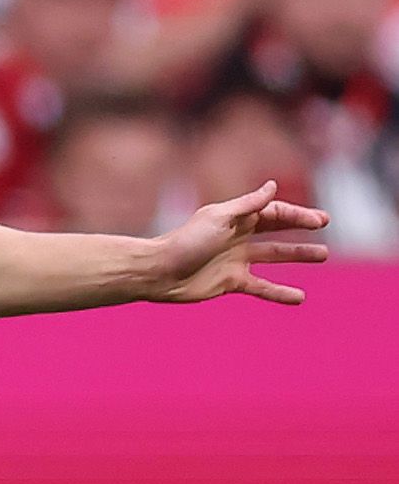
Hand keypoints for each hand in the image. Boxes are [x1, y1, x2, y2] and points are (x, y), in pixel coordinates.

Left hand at [143, 182, 329, 304]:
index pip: (273, 212)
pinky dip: (280, 292)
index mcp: (234, 219)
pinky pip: (262, 286)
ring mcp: (235, 260)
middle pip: (275, 230)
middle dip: (299, 227)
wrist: (159, 273)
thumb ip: (248, 205)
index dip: (296, 215)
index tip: (320, 221)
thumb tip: (273, 185)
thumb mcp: (219, 218)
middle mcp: (237, 237)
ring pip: (274, 256)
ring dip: (297, 255)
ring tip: (323, 255)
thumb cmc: (185, 242)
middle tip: (324, 225)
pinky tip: (300, 297)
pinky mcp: (231, 282)